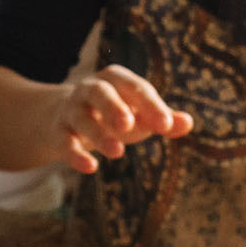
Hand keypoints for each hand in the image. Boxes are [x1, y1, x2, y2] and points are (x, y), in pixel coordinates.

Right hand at [49, 65, 192, 173]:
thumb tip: (187, 123)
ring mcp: (71, 109)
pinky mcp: (58, 131)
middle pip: (100, 93)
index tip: (166, 125)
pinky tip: (90, 167)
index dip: (150, 106)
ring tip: (117, 152)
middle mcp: (90, 89)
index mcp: (115, 79)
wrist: (66, 116)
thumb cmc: (114, 113)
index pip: (134, 88)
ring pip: (81, 118)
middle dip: (113, 107)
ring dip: (97, 134)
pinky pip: (64, 141)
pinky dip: (75, 154)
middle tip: (128, 125)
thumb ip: (163, 118)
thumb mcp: (140, 114)